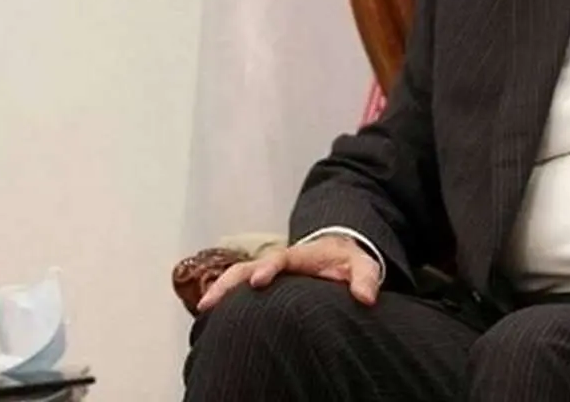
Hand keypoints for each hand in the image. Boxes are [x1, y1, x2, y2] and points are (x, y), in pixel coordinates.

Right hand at [196, 234, 379, 310]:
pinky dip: (224, 297)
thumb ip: (366, 278)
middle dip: (228, 282)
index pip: (279, 258)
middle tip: (209, 301)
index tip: (258, 282)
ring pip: (237, 277)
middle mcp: (277, 262)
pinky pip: (238, 288)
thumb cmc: (346, 261)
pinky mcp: (262, 282)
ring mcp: (266, 271)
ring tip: (203, 310)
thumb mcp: (362, 265)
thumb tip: (367, 298)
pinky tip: (210, 316)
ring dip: (220, 290)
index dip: (268, 268)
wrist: (336, 252)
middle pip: (246, 267)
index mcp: (299, 256)